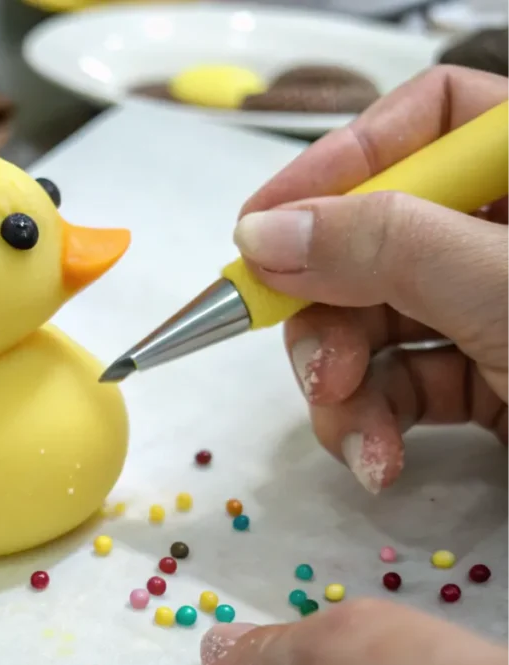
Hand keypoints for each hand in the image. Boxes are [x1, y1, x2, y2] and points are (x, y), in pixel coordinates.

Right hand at [231, 66, 508, 492]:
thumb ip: (387, 247)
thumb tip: (265, 234)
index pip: (427, 120)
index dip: (337, 163)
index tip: (263, 228)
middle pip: (377, 236)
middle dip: (328, 309)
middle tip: (312, 362)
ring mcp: (499, 312)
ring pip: (376, 320)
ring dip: (341, 382)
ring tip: (348, 431)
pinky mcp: (491, 384)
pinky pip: (403, 384)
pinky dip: (374, 423)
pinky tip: (376, 459)